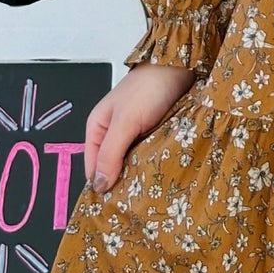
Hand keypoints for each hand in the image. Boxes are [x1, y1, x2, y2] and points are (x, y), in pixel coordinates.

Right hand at [84, 63, 199, 194]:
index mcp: (98, 129)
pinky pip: (149, 156)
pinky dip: (153, 164)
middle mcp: (114, 134)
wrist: (181, 64)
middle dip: (122, 183)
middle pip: (113, 168)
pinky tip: (160, 175)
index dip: (102, 186)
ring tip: (149, 193)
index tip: (113, 207)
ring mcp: (135, 135)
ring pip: (132, 164)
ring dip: (140, 174)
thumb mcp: (125, 121)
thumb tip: (98, 186)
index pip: (92, 168)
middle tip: (134, 204)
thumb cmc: (149, 87)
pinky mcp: (154, 134)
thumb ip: (110, 153)